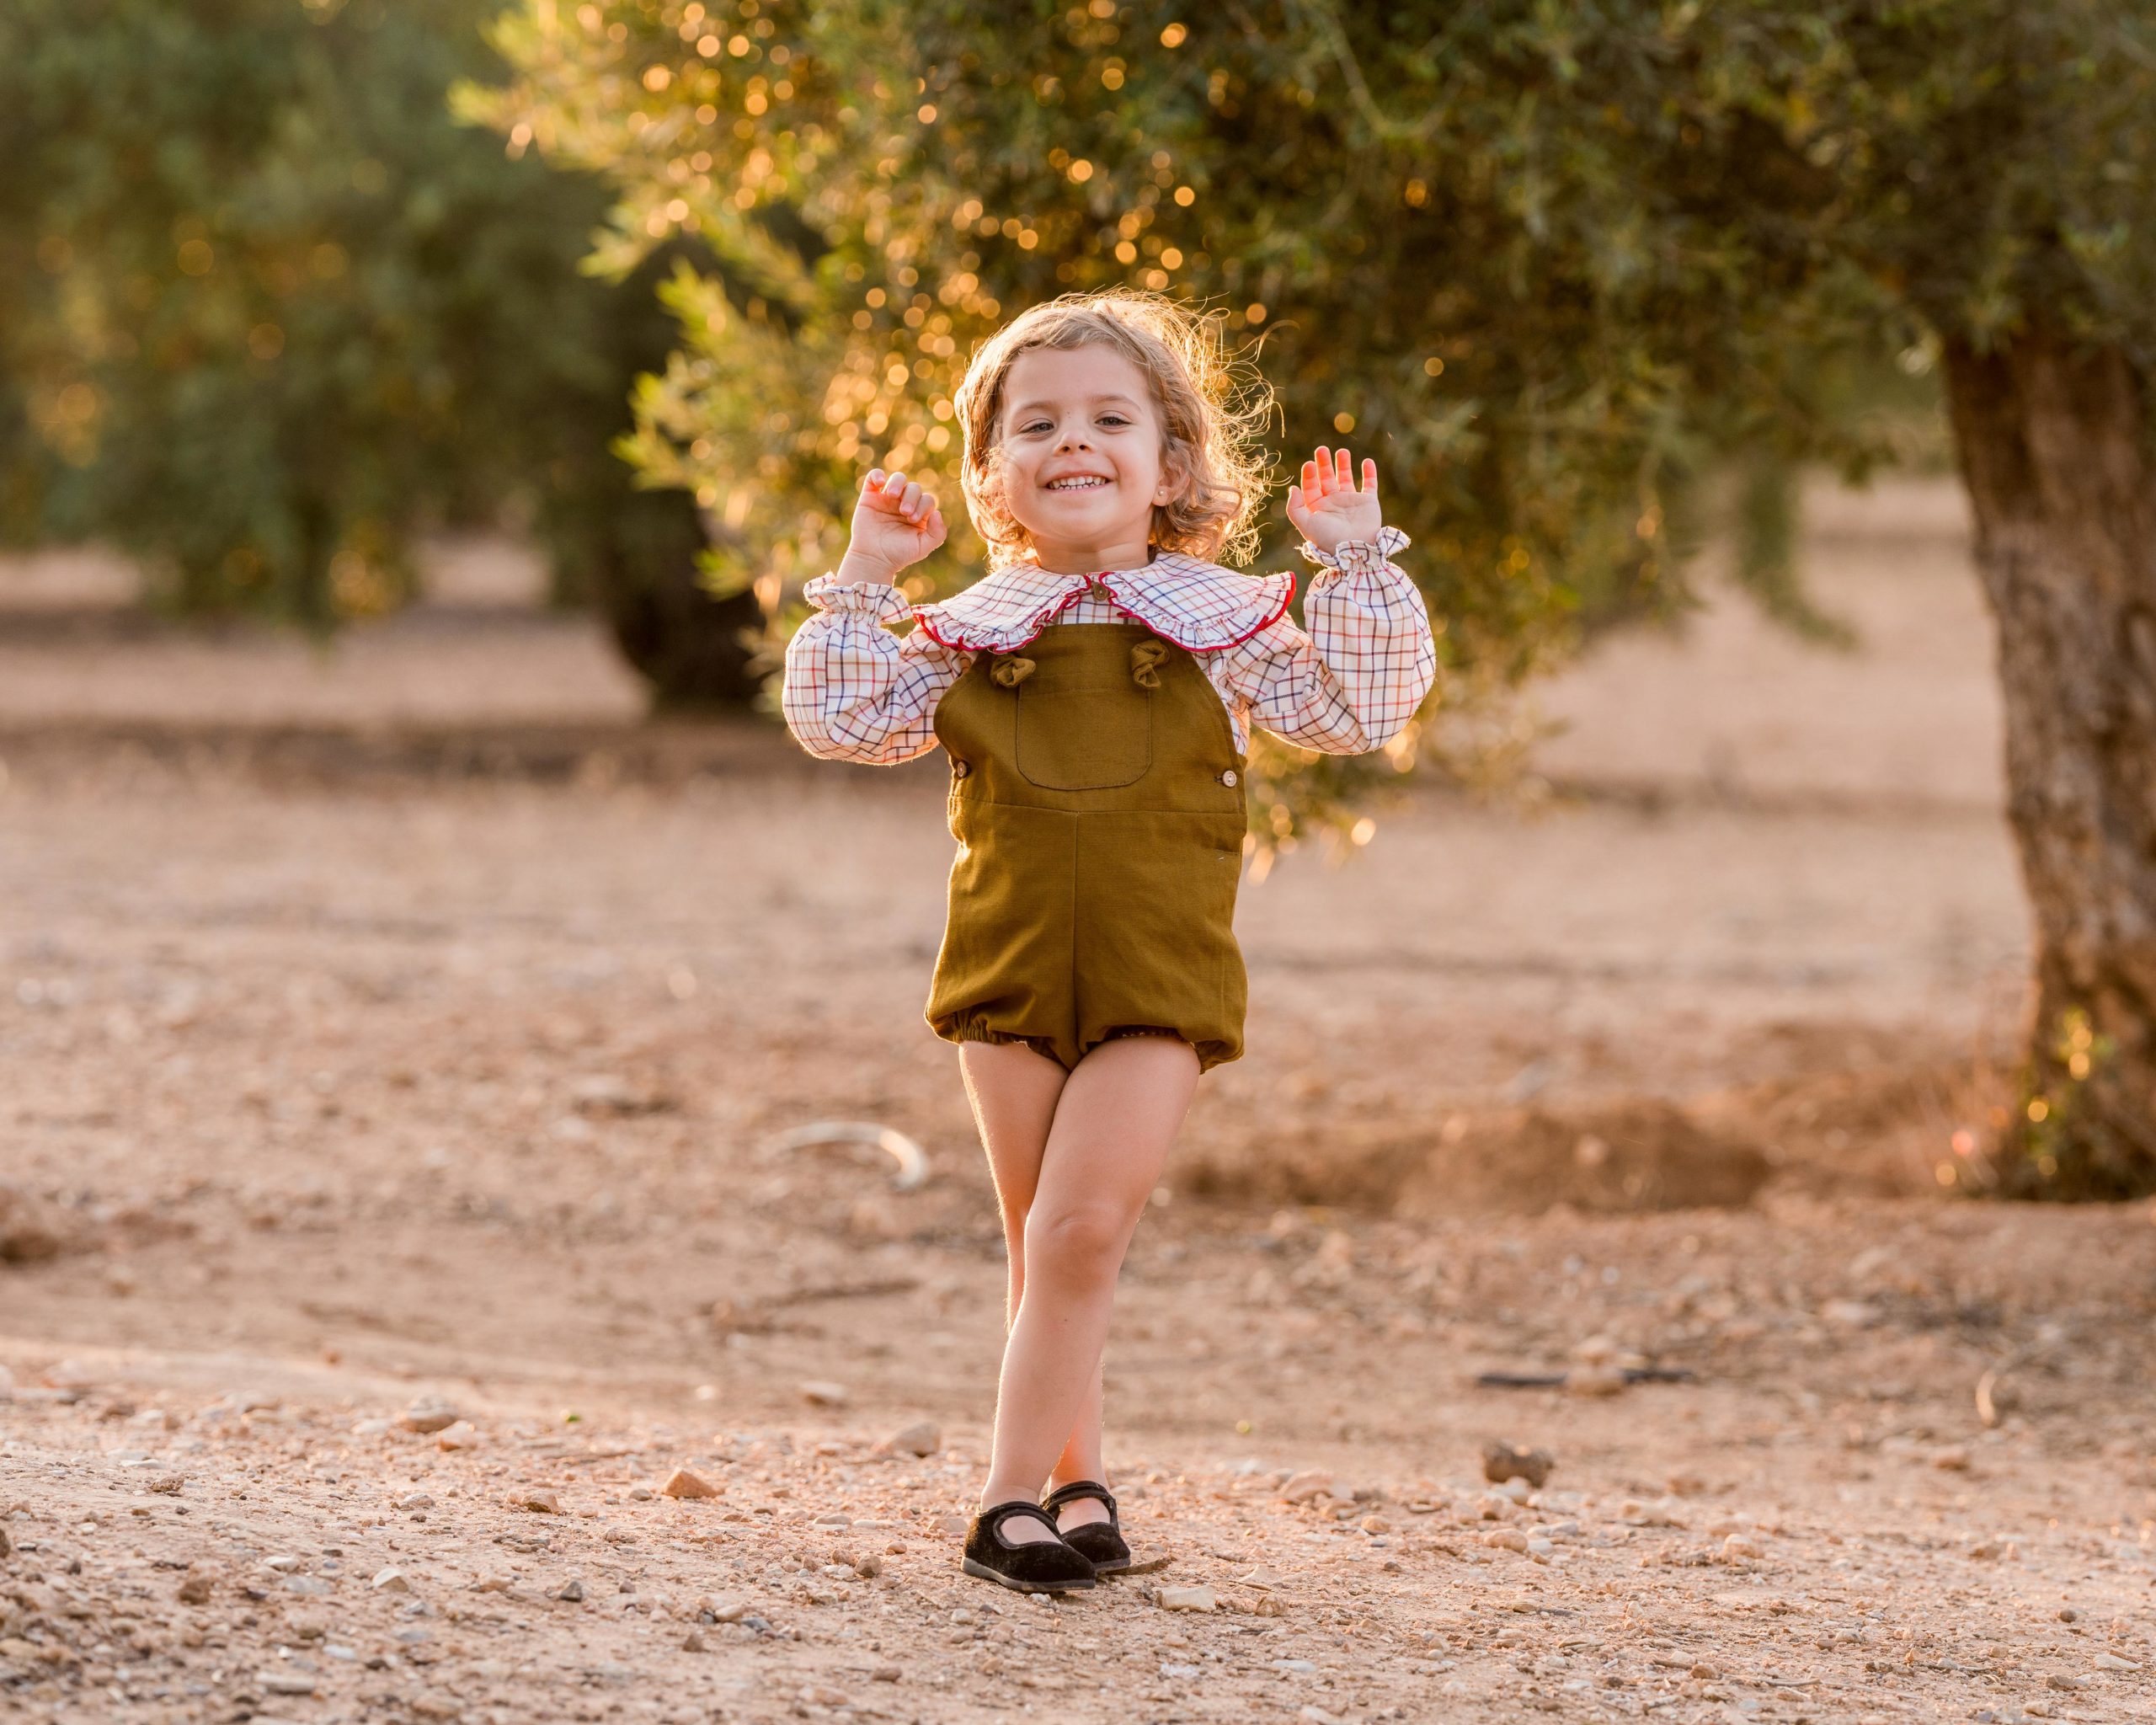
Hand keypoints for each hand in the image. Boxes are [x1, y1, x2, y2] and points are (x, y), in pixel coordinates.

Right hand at [833, 465, 947, 584]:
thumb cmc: (898, 554)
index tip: (912, 519)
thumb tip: (937, 513)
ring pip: (898, 479)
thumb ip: (937, 533)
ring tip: (892, 495)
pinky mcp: (870, 496)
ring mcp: (887, 499)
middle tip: (904, 512)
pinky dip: (877, 475)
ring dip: (897, 483)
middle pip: (914, 488)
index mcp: (920, 513)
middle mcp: (905, 503)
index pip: (927, 499)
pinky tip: (880, 483)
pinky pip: (874, 477)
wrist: (873, 559)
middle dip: (911, 497)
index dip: (922, 505)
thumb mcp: (922, 548)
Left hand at [1285, 444, 1381, 553]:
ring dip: (1344, 464)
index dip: (1309, 475)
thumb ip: (1295, 507)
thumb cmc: (1328, 538)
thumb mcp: (1306, 524)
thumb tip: (1293, 488)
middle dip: (1324, 464)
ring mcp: (1351, 502)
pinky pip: (1369, 485)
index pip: (1310, 487)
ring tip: (1342, 451)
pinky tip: (1367, 461)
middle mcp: (1333, 504)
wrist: (1355, 549)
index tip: (1309, 464)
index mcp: (1318, 509)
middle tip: (1322, 449)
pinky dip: (1369, 473)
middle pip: (1326, 478)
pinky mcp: (1368, 503)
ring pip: (1346, 478)